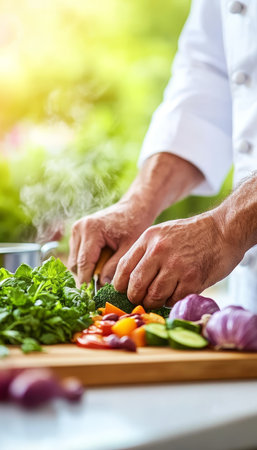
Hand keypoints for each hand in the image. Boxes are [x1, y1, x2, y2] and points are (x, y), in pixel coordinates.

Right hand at [68, 199, 153, 284]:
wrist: (133, 208)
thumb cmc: (134, 225)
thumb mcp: (129, 248)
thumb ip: (115, 267)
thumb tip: (103, 286)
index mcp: (91, 230)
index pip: (84, 263)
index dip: (86, 283)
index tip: (91, 299)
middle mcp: (79, 228)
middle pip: (76, 264)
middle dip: (87, 277)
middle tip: (102, 289)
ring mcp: (76, 229)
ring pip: (75, 261)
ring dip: (87, 270)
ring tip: (104, 274)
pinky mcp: (77, 232)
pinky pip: (78, 255)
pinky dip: (87, 262)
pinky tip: (102, 263)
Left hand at [113, 212, 242, 308]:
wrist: (223, 229)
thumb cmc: (191, 234)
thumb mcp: (162, 234)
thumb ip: (145, 252)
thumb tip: (129, 279)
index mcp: (148, 238)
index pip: (123, 268)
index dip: (121, 285)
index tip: (125, 291)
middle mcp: (159, 251)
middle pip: (136, 286)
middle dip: (136, 298)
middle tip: (142, 299)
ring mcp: (176, 266)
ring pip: (154, 296)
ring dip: (154, 302)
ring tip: (160, 297)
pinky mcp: (192, 279)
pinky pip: (173, 300)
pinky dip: (172, 301)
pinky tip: (176, 293)